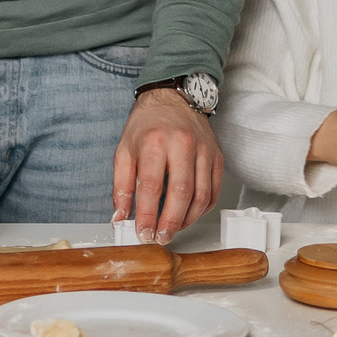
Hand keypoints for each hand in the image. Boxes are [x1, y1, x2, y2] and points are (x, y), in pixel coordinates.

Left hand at [114, 88, 221, 243]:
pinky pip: (214, 190)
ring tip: (173, 229)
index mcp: (154, 141)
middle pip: (181, 193)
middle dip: (170, 222)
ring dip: (187, 219)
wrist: (173, 99)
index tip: (143, 232)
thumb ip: (120, 185)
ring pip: (201, 195)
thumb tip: (119, 217)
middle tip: (160, 237)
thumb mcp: (124, 150)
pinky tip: (189, 215)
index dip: (147, 214)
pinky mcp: (217, 156)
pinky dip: (202, 209)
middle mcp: (182, 144)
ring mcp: (203, 150)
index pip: (151, 185)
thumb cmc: (147, 126)